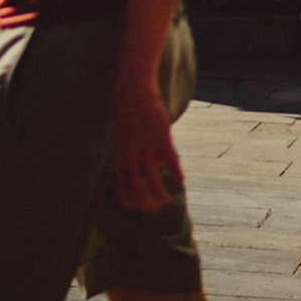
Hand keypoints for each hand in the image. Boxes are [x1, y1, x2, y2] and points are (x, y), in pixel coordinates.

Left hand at [109, 69, 181, 212]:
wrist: (132, 92)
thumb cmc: (128, 118)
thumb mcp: (121, 142)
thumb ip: (127, 159)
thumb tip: (142, 174)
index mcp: (119, 160)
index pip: (123, 193)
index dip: (134, 204)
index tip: (143, 206)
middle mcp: (130, 158)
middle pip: (138, 192)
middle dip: (149, 205)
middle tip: (158, 208)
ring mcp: (145, 149)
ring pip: (153, 182)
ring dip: (162, 195)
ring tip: (169, 199)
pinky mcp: (160, 138)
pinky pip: (170, 162)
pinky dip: (177, 174)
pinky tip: (181, 180)